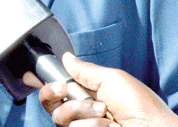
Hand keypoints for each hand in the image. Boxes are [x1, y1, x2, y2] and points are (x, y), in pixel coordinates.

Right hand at [37, 53, 177, 126]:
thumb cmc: (143, 107)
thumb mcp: (113, 79)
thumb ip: (85, 70)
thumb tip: (66, 57)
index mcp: (88, 93)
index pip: (58, 87)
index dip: (44, 82)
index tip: (34, 76)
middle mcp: (82, 111)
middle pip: (49, 101)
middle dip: (55, 92)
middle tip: (67, 90)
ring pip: (59, 117)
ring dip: (82, 112)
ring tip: (105, 114)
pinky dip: (90, 125)